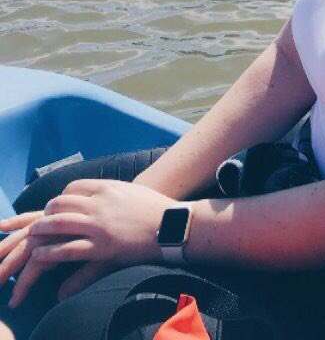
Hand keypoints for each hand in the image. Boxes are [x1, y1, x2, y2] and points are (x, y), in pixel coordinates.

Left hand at [3, 180, 176, 307]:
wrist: (172, 225)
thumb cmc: (155, 207)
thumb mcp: (131, 190)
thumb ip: (112, 191)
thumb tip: (101, 192)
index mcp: (108, 188)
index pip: (74, 187)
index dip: (62, 196)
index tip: (59, 205)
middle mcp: (100, 204)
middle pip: (61, 203)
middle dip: (48, 211)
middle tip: (43, 220)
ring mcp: (99, 226)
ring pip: (59, 224)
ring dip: (42, 230)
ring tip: (33, 235)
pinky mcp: (101, 248)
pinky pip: (67, 250)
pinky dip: (50, 253)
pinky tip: (42, 255)